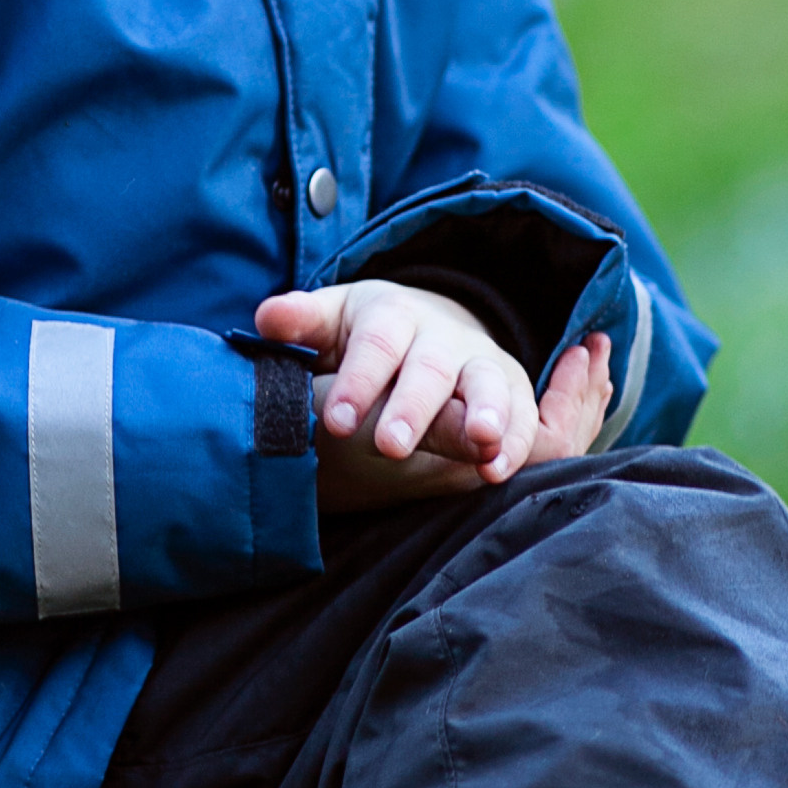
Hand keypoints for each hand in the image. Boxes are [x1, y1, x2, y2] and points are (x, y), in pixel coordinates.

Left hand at [255, 280, 614, 510]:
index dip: (358, 381)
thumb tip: (266, 317)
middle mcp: (441, 337)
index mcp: (391, 315)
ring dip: (485, 414)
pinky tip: (498, 472)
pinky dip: (515, 443)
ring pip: (486, 386)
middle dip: (413, 408)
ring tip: (481, 444)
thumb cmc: (364, 336)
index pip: (375, 345)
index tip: (334, 421)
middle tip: (390, 446)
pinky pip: (521, 418)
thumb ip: (301, 322)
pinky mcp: (511, 396)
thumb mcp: (331, 322)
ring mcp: (480, 365)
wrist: (430, 327)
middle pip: (428, 369)